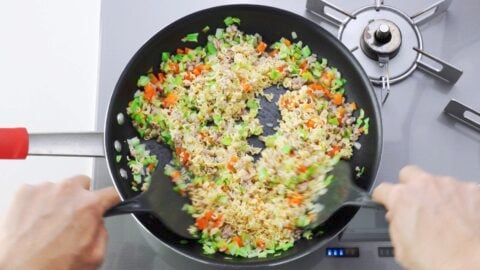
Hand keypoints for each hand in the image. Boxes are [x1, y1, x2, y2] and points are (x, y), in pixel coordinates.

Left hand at [0, 176, 119, 269]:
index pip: (111, 193)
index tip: (107, 204)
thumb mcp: (94, 257)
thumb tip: (99, 224)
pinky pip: (38, 192)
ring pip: (60, 187)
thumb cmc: (50, 266)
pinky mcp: (24, 192)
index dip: (111, 200)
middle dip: (81, 198)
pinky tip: (35, 221)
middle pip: (84, 184)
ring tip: (49, 224)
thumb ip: (103, 233)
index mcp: (89, 206)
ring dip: (59, 200)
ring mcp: (45, 189)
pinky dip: (38, 203)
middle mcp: (68, 191)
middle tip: (72, 218)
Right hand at [373, 166, 479, 269]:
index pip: (382, 189)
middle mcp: (424, 185)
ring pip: (437, 183)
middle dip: (409, 186)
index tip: (385, 201)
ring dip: (437, 195)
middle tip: (414, 203)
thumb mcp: (401, 249)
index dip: (382, 198)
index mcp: (401, 198)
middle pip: (409, 174)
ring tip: (445, 217)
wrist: (472, 264)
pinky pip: (461, 190)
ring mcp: (450, 185)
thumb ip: (395, 226)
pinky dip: (460, 201)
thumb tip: (397, 220)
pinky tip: (461, 218)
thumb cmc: (440, 260)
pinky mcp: (472, 190)